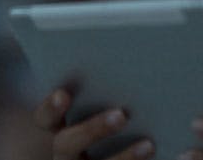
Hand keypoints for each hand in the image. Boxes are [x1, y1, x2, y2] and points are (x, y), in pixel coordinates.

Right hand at [32, 88, 155, 159]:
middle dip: (92, 129)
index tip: (63, 94)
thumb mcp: (100, 103)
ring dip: (124, 158)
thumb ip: (102, 89)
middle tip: (121, 115)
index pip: (44, 119)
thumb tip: (121, 52)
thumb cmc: (113, 117)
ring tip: (149, 145)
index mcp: (59, 129)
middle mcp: (67, 155)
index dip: (51, 108)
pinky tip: (158, 152)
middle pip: (66, 145)